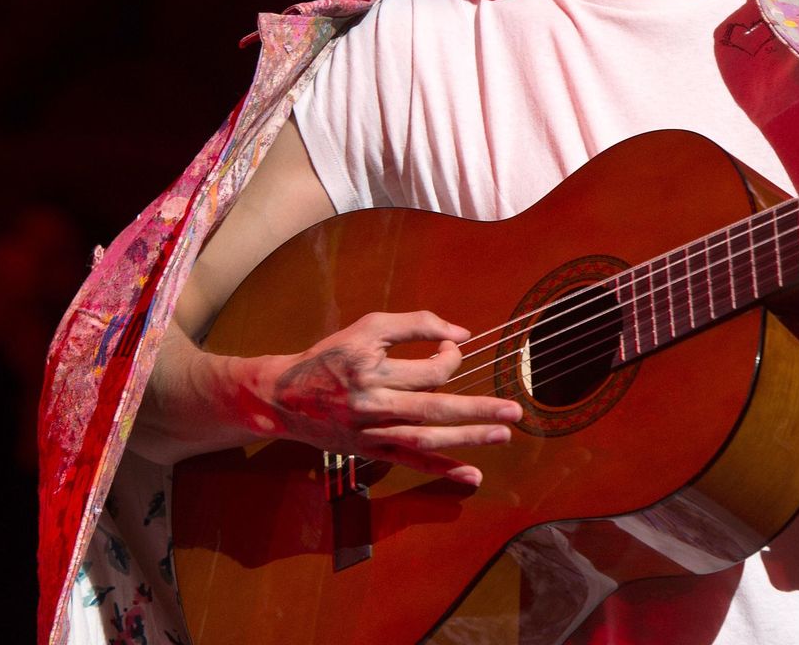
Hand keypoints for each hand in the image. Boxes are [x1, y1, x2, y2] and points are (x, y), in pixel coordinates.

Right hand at [256, 310, 522, 485]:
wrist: (284, 396)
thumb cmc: (331, 356)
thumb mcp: (369, 328)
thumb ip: (415, 324)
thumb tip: (461, 333)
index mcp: (373, 370)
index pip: (428, 370)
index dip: (450, 358)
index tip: (452, 349)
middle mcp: (373, 405)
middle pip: (434, 409)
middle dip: (477, 411)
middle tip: (514, 411)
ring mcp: (372, 434)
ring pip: (426, 439)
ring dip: (467, 439)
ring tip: (503, 435)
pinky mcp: (370, 452)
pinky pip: (410, 462)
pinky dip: (442, 468)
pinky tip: (471, 474)